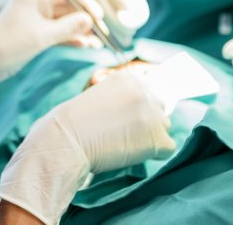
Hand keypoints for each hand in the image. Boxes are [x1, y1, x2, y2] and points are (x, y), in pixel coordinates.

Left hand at [0, 0, 102, 95]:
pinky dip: (71, 38)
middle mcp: (36, 4)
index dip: (85, 2)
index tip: (100, 15)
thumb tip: (90, 19)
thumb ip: (68, 27)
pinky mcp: (36, 34)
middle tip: (104, 32)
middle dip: (85, 19)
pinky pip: (58, 32)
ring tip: (98, 42)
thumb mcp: (41, 37)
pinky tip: (86, 45)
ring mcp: (36, 19)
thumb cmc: (10, 45)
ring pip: (64, 22)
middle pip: (67, 7)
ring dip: (80, 31)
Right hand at [0, 70, 175, 223]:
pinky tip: (131, 155)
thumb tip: (138, 114)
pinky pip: (167, 149)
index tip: (122, 121)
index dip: (136, 110)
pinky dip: (153, 155)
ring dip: (150, 138)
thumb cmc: (70, 124)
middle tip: (123, 135)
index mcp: (128, 78)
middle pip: (160, 108)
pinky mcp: (156, 138)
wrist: (64, 141)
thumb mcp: (98, 96)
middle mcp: (143, 91)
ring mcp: (152, 114)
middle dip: (146, 122)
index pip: (149, 92)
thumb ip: (120, 98)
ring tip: (124, 145)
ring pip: (164, 128)